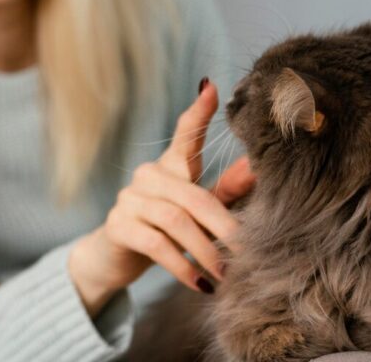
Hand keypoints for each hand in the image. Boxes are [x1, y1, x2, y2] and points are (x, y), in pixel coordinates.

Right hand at [69, 80, 254, 315]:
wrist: (114, 260)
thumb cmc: (164, 231)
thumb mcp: (196, 212)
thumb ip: (224, 191)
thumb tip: (256, 167)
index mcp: (170, 168)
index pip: (183, 135)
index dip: (197, 111)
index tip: (211, 88)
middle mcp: (148, 176)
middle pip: (193, 195)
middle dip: (224, 226)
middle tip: (247, 252)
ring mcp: (129, 199)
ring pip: (176, 220)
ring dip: (206, 251)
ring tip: (226, 274)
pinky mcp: (118, 225)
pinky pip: (156, 244)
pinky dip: (182, 266)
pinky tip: (200, 283)